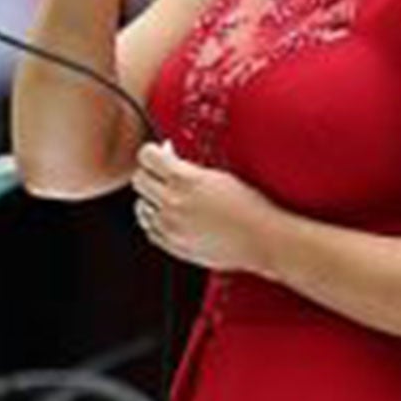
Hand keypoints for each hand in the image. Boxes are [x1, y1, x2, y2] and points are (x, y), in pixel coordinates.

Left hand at [132, 141, 278, 273]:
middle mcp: (172, 203)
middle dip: (149, 175)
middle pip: (138, 180)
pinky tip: (172, 219)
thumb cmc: (249, 207)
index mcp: (185, 180)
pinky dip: (156, 223)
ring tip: (169, 200)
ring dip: (151, 200)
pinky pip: (150, 231)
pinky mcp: (173, 246)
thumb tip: (169, 159)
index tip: (157, 155)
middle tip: (162, 176)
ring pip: (140, 207)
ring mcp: (170, 226)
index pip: (146, 157)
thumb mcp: (219, 177)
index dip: (151, 154)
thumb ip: (188, 169)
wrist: (263, 238)